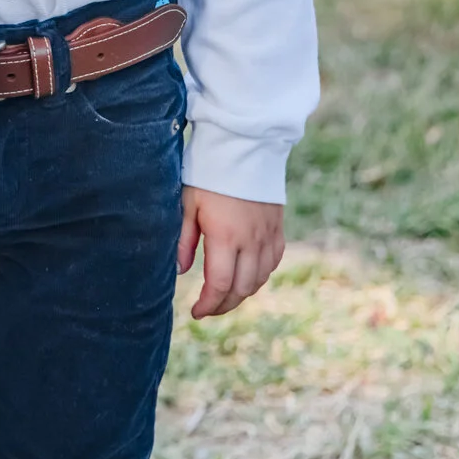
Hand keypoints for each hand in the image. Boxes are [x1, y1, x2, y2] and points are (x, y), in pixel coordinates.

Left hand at [177, 186, 284, 318]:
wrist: (245, 146)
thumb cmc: (210, 173)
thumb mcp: (189, 203)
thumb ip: (185, 240)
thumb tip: (181, 271)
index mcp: (226, 237)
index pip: (219, 286)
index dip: (208, 305)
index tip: (195, 312)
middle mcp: (251, 242)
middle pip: (241, 290)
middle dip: (223, 305)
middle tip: (207, 309)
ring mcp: (268, 236)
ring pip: (259, 280)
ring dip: (241, 293)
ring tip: (223, 295)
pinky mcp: (277, 229)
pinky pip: (272, 264)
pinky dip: (259, 276)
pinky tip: (245, 276)